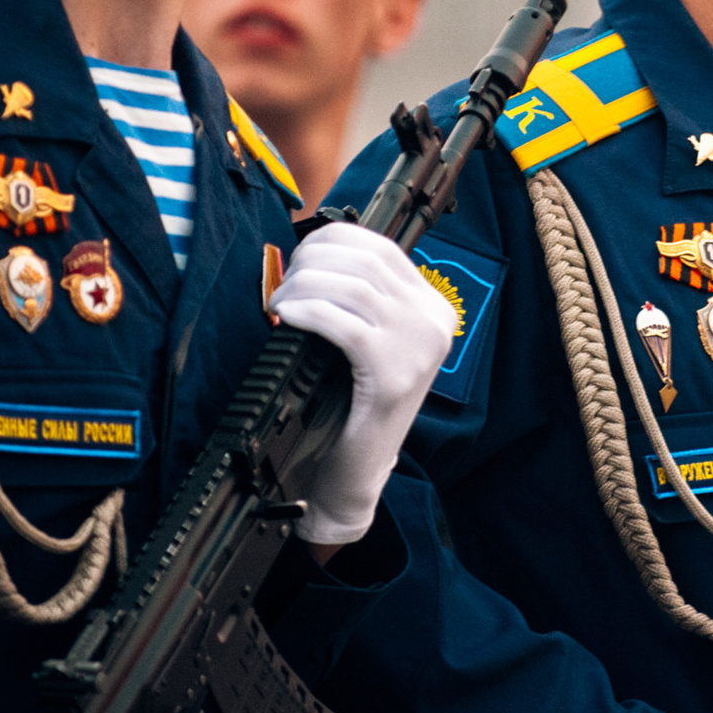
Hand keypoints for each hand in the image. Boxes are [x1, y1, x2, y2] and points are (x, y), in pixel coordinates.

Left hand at [270, 223, 456, 544]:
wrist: (355, 472)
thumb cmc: (349, 404)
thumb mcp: (366, 342)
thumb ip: (358, 300)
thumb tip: (309, 255)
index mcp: (432, 308)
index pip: (382, 247)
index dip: (332, 241)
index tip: (298, 256)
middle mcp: (434, 321)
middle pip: (366, 261)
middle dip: (312, 263)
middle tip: (282, 284)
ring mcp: (419, 347)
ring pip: (354, 287)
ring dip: (304, 286)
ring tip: (278, 304)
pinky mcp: (394, 374)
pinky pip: (344, 323)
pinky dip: (308, 311)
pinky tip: (287, 317)